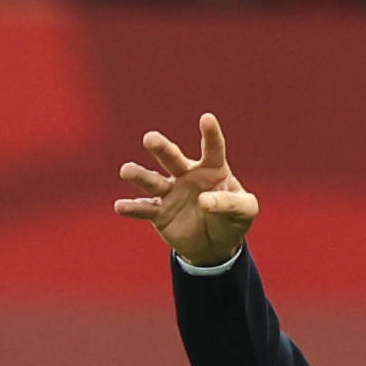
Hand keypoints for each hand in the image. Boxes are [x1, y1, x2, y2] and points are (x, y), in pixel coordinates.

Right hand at [113, 113, 257, 267]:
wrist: (215, 246)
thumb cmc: (232, 220)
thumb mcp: (245, 211)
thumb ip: (230, 202)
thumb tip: (204, 200)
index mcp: (212, 168)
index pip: (212, 148)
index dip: (210, 134)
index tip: (207, 118)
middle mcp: (187, 175)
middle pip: (173, 158)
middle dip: (161, 148)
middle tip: (150, 139)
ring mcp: (170, 193)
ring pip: (153, 181)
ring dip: (140, 175)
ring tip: (126, 171)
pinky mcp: (159, 213)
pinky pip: (144, 209)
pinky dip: (132, 208)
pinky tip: (120, 206)